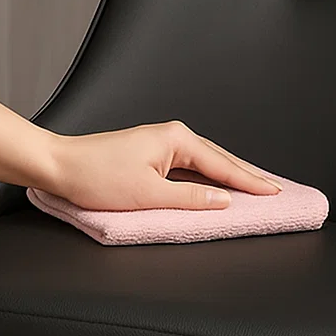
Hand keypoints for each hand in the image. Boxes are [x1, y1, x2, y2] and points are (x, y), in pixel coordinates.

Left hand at [45, 120, 281, 210]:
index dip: (251, 183)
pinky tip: (217, 187)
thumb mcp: (148, 195)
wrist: (59, 166)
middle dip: (247, 176)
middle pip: (220, 159)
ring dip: (229, 177)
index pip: (224, 166)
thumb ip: (191, 199)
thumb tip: (224, 201)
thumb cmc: (96, 177)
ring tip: (255, 190)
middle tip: (276, 191)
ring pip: (206, 162)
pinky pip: (190, 167)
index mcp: (176, 139)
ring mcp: (161, 143)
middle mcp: (172, 135)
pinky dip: (208, 178)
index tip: (276, 193)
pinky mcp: (151, 154)